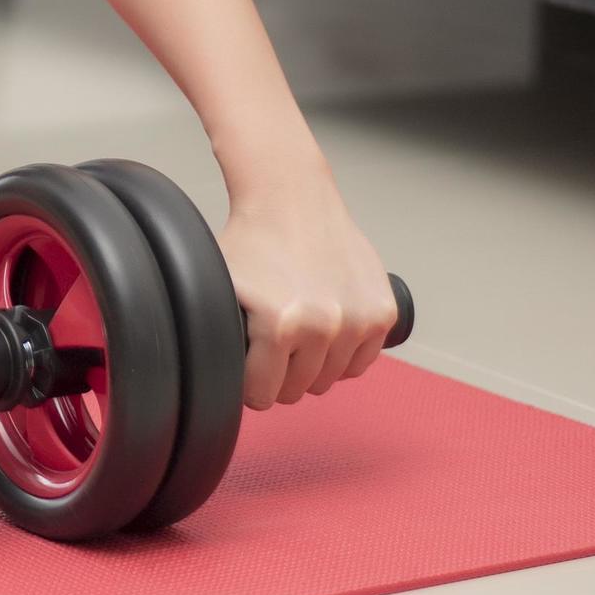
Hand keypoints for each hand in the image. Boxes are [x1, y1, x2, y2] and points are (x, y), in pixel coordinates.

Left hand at [217, 177, 398, 410]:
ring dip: (314, 364)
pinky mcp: (382, 312)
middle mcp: (324, 325)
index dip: (250, 380)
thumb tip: (211, 374)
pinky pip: (362, 362)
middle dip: (281, 373)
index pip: (263, 395)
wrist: (292, 199)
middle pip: (298, 390)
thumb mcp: (220, 290)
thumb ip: (218, 337)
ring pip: (330, 379)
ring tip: (298, 330)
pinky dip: (345, 354)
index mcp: (280, 325)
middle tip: (272, 342)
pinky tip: (327, 331)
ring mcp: (358, 320)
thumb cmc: (254, 241)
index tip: (248, 363)